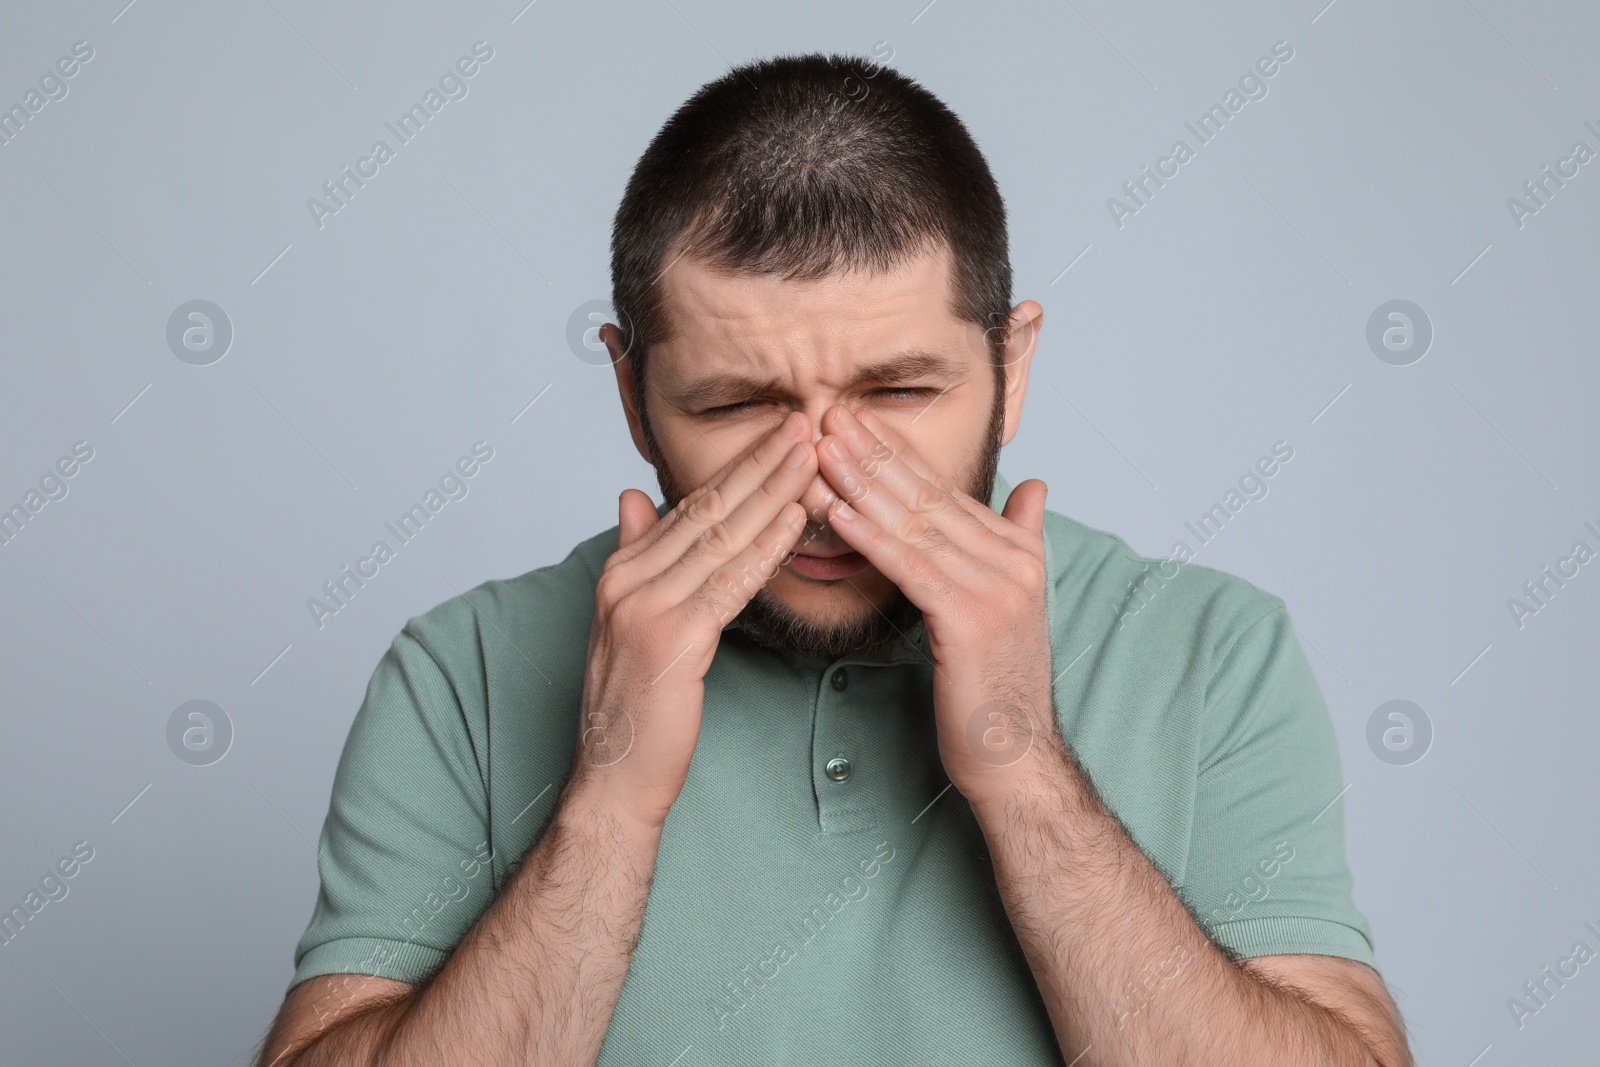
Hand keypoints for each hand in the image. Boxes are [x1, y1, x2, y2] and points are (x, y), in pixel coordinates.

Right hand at [571, 411, 816, 829]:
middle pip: (708, 510)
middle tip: (806, 424)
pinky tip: (795, 520)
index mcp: (621, 571)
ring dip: (773, 493)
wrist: (614, 775)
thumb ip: (636, 556)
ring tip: (812, 457)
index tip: (781, 434)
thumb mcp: (627, 622)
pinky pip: (729, 584)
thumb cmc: (634, 707)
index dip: (739, 467)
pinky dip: (766, 548)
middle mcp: (628, 580)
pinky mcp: (671, 640)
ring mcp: (646, 607)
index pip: (691, 506)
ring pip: (723, 537)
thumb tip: (631, 497)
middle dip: (761, 463)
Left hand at [811, 404, 1056, 807]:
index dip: (894, 455)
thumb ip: (1019, 538)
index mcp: (1016, 551)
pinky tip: (836, 511)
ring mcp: (995, 587)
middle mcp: (1011, 560)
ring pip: (913, 524)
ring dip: (861, 484)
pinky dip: (869, 535)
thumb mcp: (1011, 603)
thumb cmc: (997, 688)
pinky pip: (909, 566)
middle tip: (827, 417)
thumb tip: (1034, 485)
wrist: (1017, 757)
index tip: (852, 424)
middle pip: (926, 497)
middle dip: (872, 455)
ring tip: (820, 452)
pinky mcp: (970, 618)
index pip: (943, 491)